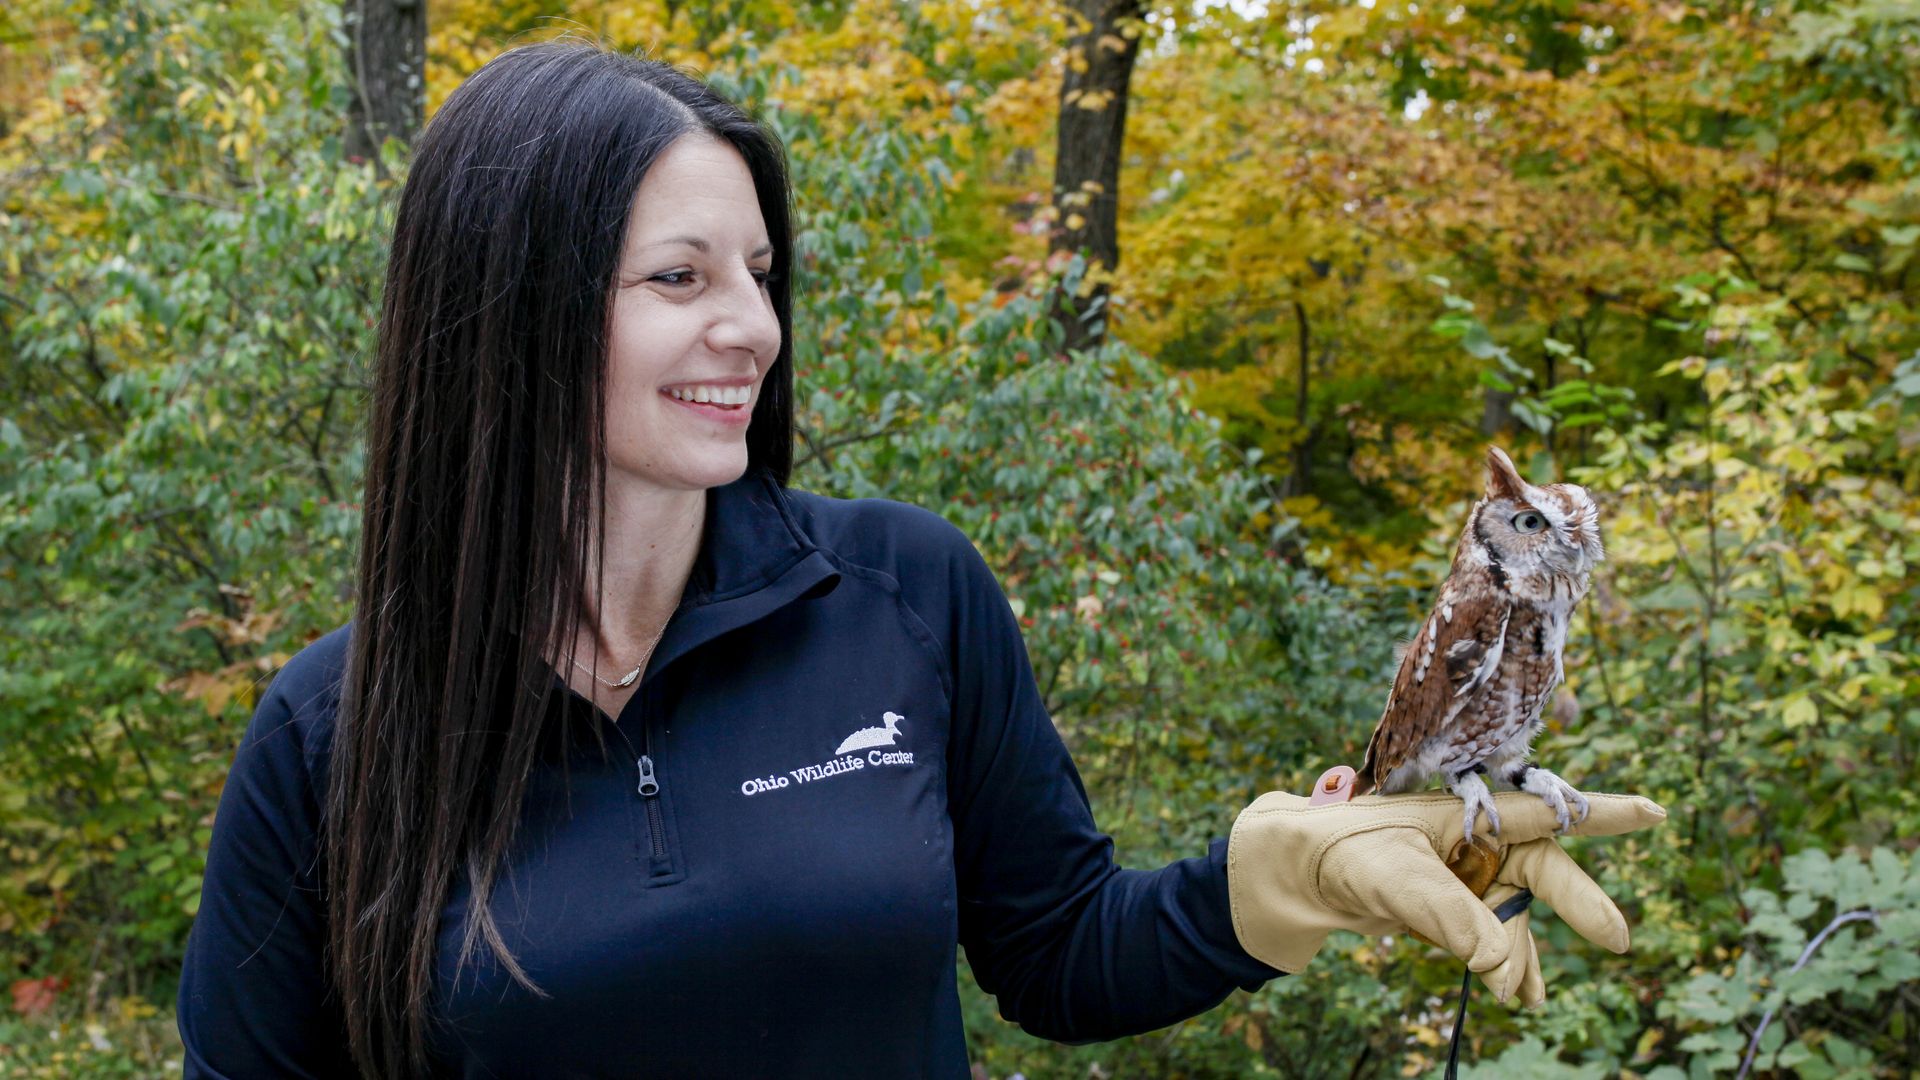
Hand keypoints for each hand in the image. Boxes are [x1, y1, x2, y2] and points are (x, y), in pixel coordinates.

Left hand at [1225, 789, 1665, 1003]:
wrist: (1287, 875)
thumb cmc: (1335, 851)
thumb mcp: (1386, 876)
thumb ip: (1444, 914)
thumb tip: (1495, 962)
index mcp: (1466, 811)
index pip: (1543, 811)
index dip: (1602, 812)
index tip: (1655, 812)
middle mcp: (1474, 840)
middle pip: (1542, 871)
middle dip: (1580, 904)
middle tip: (1616, 940)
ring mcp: (1465, 875)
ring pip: (1518, 916)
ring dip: (1526, 955)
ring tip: (1523, 995)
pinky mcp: (1451, 908)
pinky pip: (1496, 938)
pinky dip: (1510, 966)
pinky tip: (1521, 994)